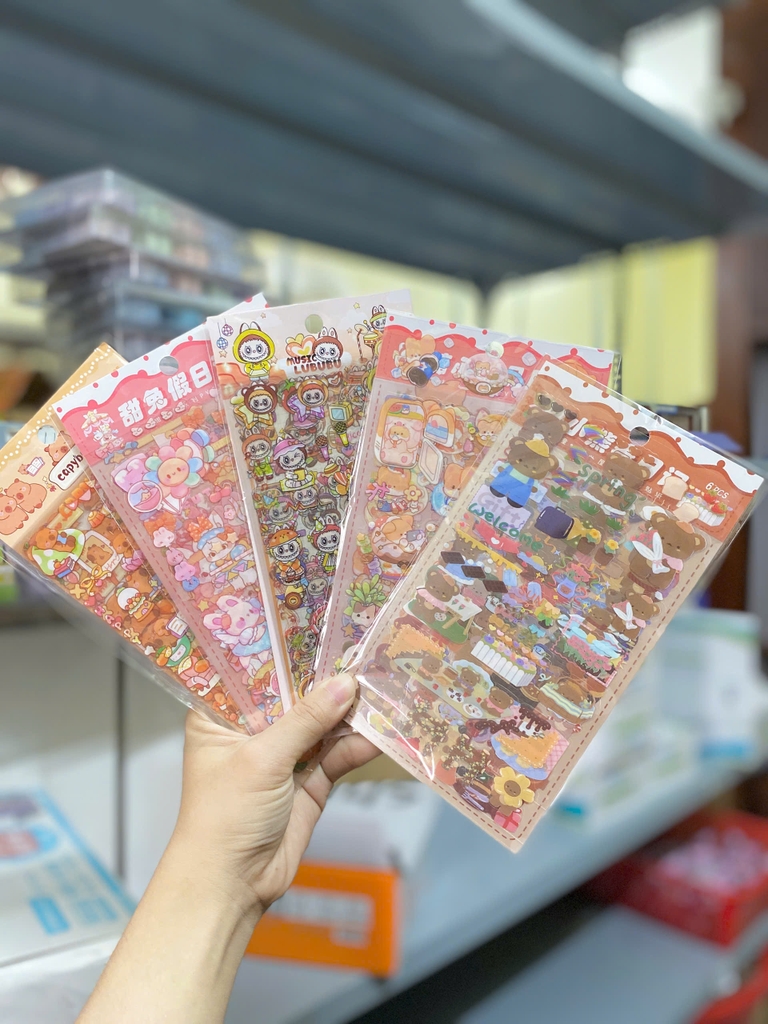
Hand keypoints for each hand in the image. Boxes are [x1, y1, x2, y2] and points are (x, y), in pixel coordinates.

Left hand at [170, 673, 378, 916]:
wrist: (232, 886)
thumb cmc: (224, 816)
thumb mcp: (262, 759)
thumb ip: (305, 720)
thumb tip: (346, 683)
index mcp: (221, 714)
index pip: (255, 672)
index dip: (286, 651)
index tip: (321, 625)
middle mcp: (251, 729)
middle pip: (294, 695)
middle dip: (326, 680)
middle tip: (362, 651)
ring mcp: (282, 755)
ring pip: (320, 724)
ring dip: (347, 713)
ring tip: (380, 689)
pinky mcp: (308, 782)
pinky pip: (336, 755)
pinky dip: (356, 746)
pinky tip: (379, 733)